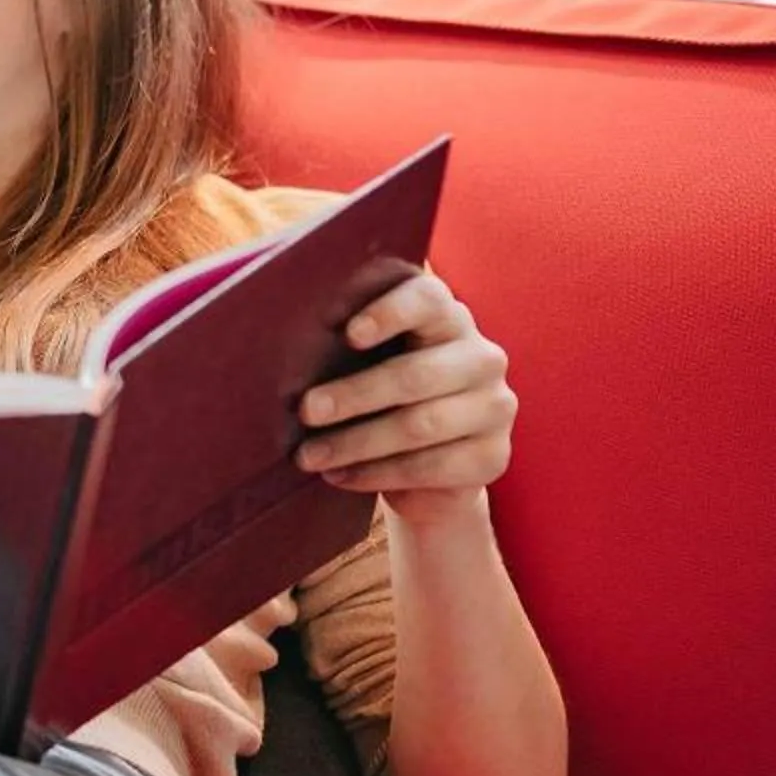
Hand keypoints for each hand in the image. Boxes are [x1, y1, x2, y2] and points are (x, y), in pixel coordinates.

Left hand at [297, 272, 516, 528]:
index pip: (428, 299)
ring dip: (356, 443)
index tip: (347, 334)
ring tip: (309, 456)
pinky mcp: (494, 456)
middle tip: (305, 411)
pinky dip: (376, 473)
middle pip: (416, 374)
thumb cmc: (379, 400)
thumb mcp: (366, 365)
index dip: (390, 312)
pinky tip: (339, 476)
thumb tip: (279, 349)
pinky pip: (430, 467)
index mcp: (447, 319)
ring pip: (420, 425)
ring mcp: (495, 407)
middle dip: (354, 395)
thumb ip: (346, 347)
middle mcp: (481, 357)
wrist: (427, 471)